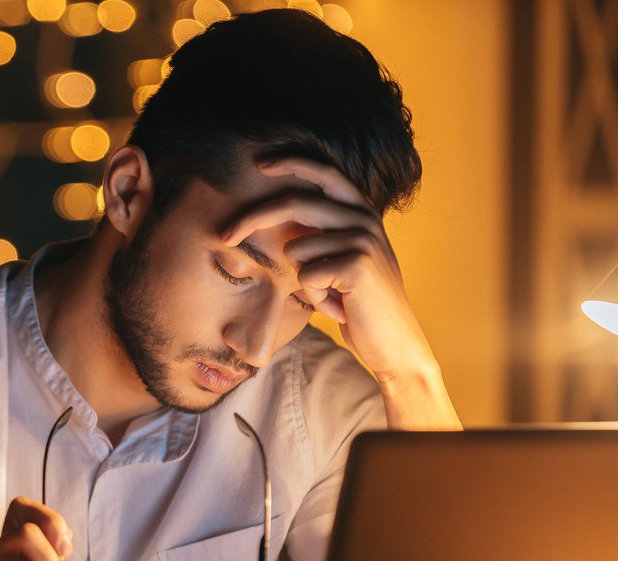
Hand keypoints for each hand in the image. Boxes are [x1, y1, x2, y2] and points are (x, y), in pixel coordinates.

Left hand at [221, 157, 459, 429]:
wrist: (394, 340)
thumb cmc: (359, 301)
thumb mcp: (342, 258)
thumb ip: (320, 233)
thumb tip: (273, 216)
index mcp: (361, 211)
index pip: (323, 172)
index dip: (292, 163)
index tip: (260, 163)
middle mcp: (364, 218)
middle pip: (294, 204)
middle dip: (252, 219)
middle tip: (223, 236)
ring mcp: (362, 239)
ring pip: (295, 249)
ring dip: (303, 282)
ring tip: (332, 296)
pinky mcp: (357, 264)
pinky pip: (305, 276)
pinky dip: (314, 297)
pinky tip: (340, 306)